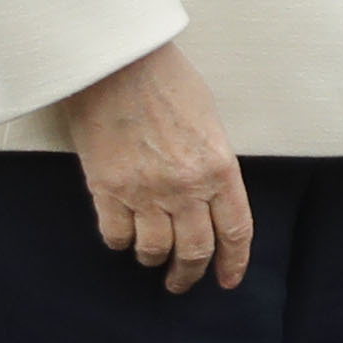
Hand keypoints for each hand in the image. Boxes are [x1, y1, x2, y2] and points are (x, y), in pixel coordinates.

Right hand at [69, 38, 251, 289]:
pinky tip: (122, 235)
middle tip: (182, 282)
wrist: (115, 60)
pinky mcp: (107, 189)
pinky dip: (120, 242)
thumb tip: (209, 193)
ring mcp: (145, 191)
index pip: (235, 231)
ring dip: (153, 260)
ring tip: (150, 259)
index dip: (234, 262)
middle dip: (190, 274)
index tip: (228, 280)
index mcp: (219, 168)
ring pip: (154, 250)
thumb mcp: (208, 118)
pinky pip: (115, 235)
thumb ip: (212, 161)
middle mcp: (186, 187)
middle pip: (195, 250)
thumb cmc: (164, 78)